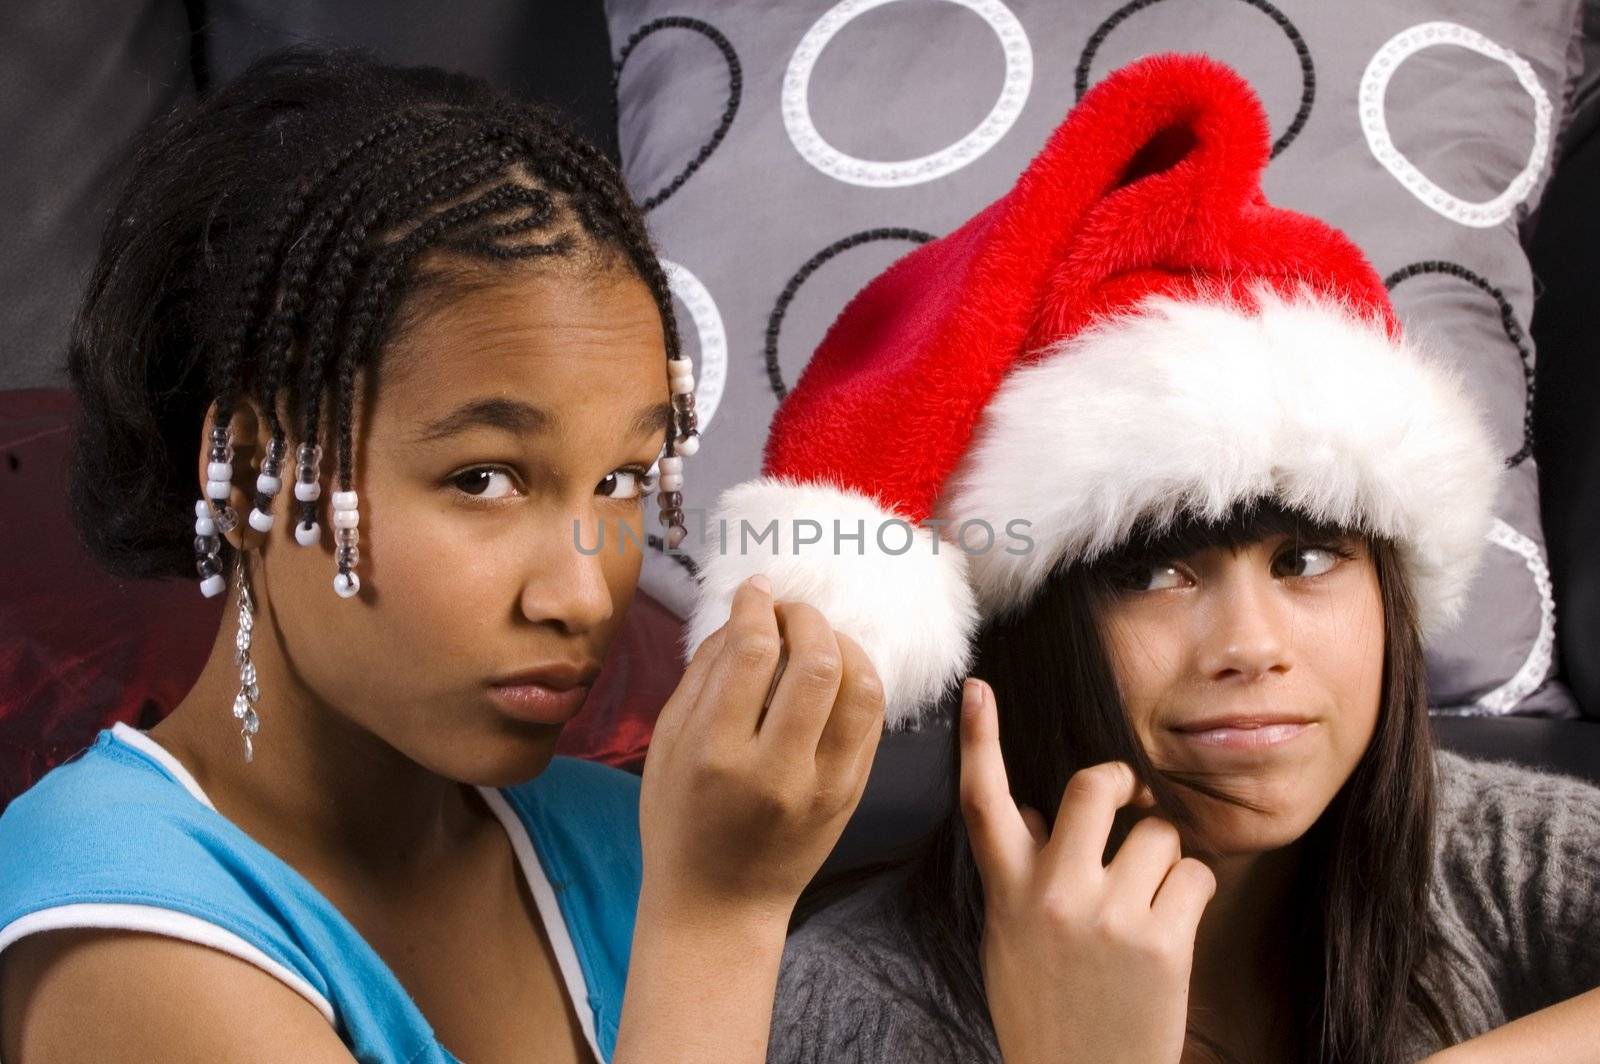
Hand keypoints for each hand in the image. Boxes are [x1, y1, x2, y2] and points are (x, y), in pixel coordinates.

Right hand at [637, 574, 885, 923]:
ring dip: (843, 644)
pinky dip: (858, 679)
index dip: (757, 606)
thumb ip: (701, 674)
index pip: (751, 652)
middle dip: (806, 616)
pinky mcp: (852, 795)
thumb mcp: (667, 745)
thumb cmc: (681, 820)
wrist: (720, 904)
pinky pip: (872, 718)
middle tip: (787, 611)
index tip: (754, 591)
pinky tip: (835, 671)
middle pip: (817, 662)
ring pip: (861, 687)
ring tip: (817, 638)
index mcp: (716, 754)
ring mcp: (822, 787)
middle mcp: (774, 771)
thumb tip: (741, 612)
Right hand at [959, 678, 1214, 1063]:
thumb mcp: (1011, 937)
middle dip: (1122, 783)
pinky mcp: (1163, 941)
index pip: (982, 800)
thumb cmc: (1049, 1008)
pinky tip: (1173, 927)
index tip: (978, 687)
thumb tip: (1045, 816)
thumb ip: (1024, 874)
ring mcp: (1110, 916)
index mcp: (1009, 893)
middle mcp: (1054, 895)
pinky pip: (1195, 875)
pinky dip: (1192, 893)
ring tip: (1150, 901)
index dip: (977, 738)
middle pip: (1092, 785)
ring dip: (1164, 857)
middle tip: (1132, 802)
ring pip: (1158, 833)